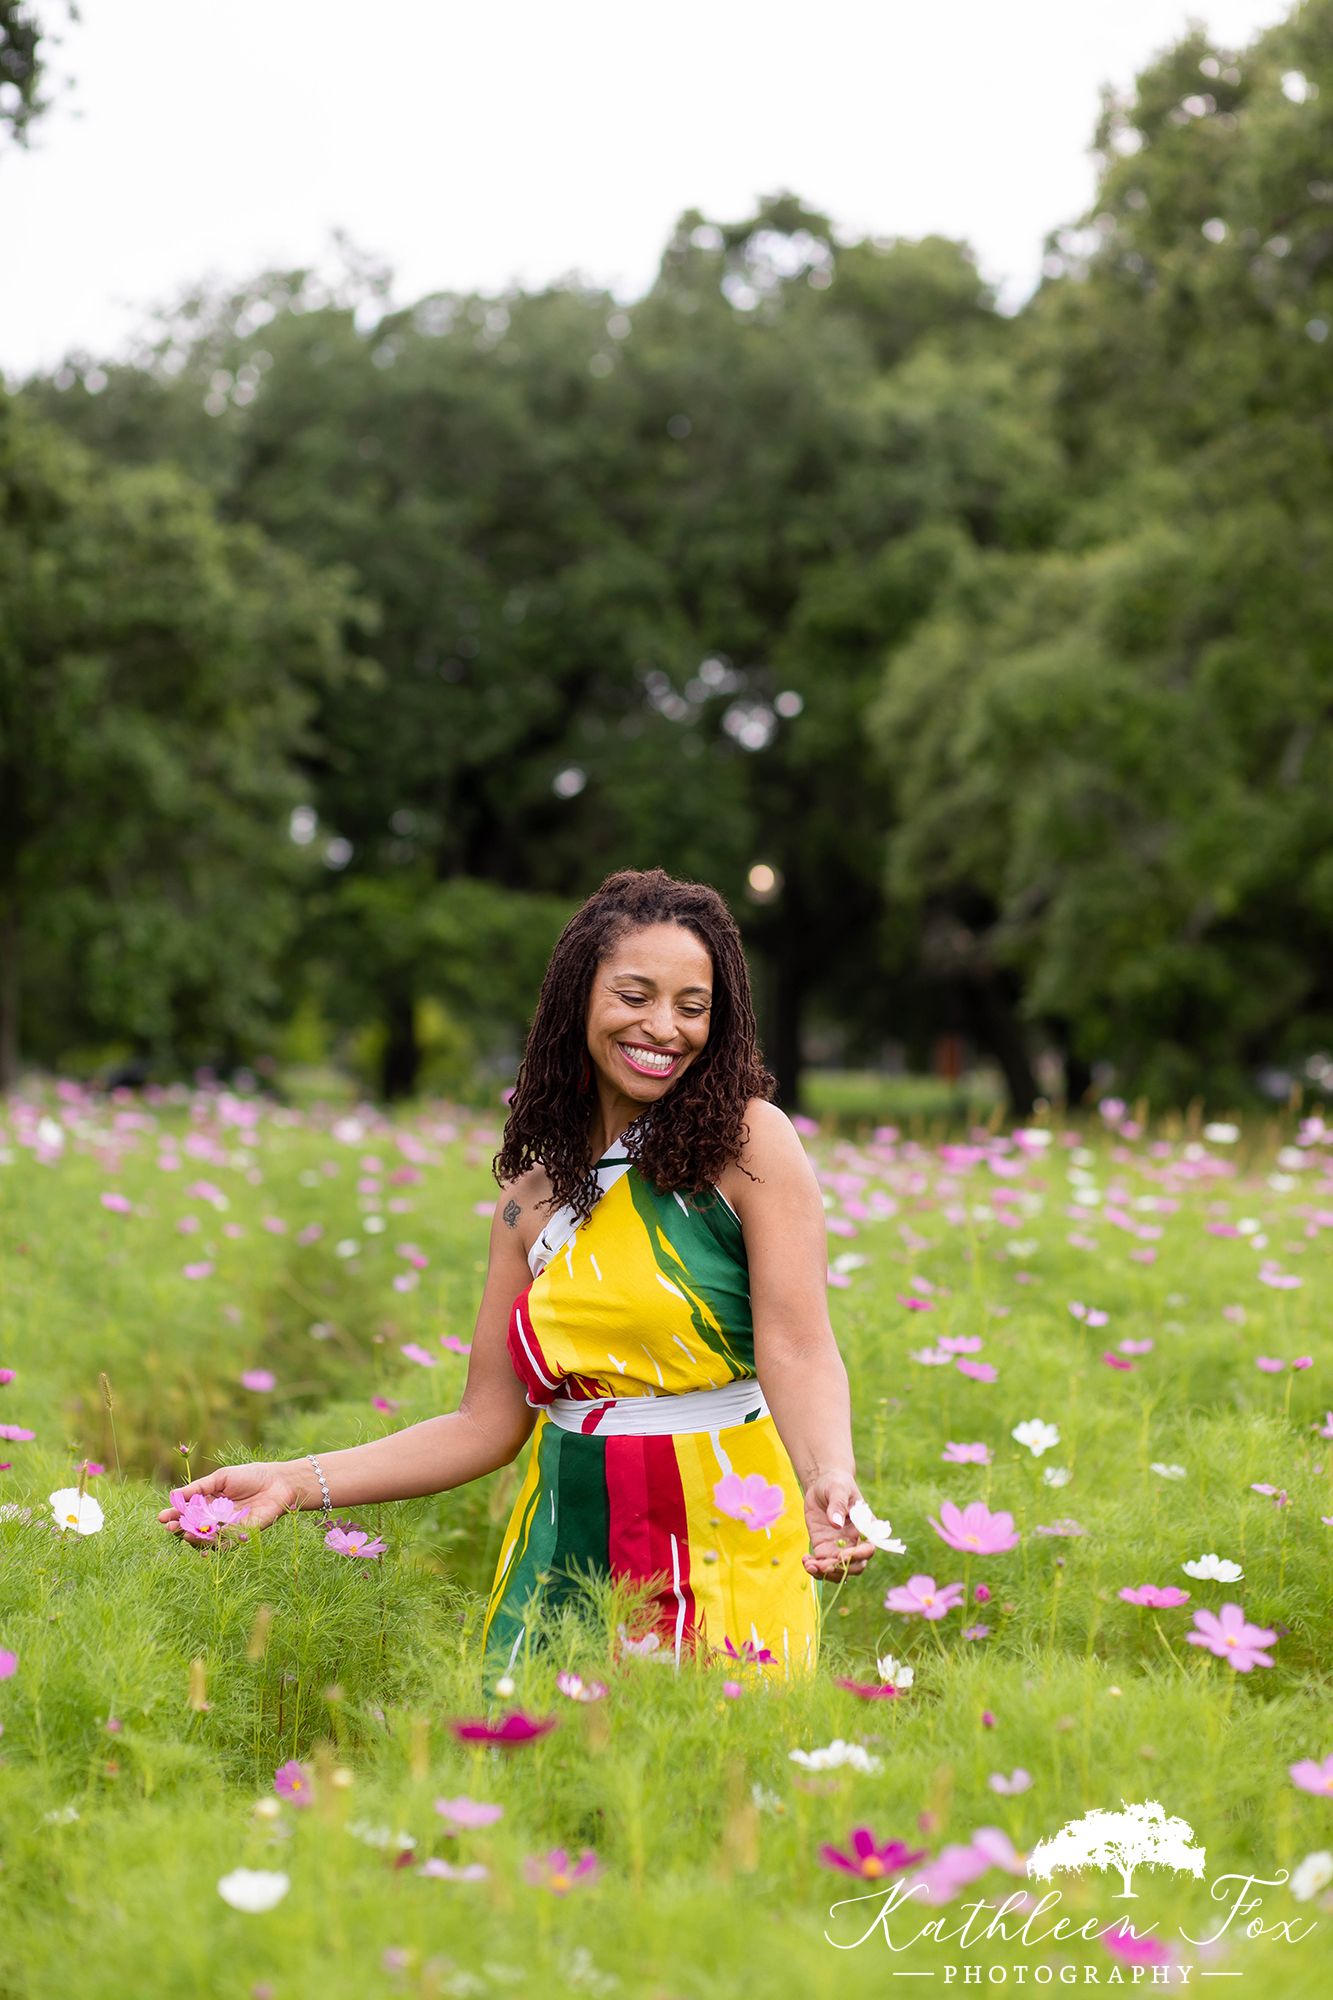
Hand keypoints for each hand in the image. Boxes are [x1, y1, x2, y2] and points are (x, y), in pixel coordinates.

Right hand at [157, 1460, 310, 1535]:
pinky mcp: (240, 1536)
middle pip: (192, 1526)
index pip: (186, 1511)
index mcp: (208, 1501)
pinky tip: (206, 1538)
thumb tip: (174, 1495)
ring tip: (185, 1533)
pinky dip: (214, 1542)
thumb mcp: (221, 1478)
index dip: (173, 1514)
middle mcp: (215, 1517)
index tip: (161, 1517)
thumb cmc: (250, 1476)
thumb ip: (199, 1487)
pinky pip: (224, 1542)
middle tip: (169, 1528)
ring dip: (194, 1537)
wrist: (278, 1483)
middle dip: (179, 1528)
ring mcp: (226, 1528)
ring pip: (205, 1537)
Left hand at [801, 1474, 874, 1577]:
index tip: (845, 1555)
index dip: (859, 1556)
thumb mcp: (837, 1490)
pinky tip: (805, 1561)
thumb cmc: (835, 1483)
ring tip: (810, 1565)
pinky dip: (814, 1568)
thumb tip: (836, 1524)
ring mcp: (838, 1547)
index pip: (868, 1549)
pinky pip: (822, 1564)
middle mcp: (854, 1542)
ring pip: (838, 1571)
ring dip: (826, 1573)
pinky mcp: (823, 1548)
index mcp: (865, 1528)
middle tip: (824, 1565)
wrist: (821, 1484)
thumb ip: (838, 1505)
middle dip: (841, 1570)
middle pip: (855, 1566)